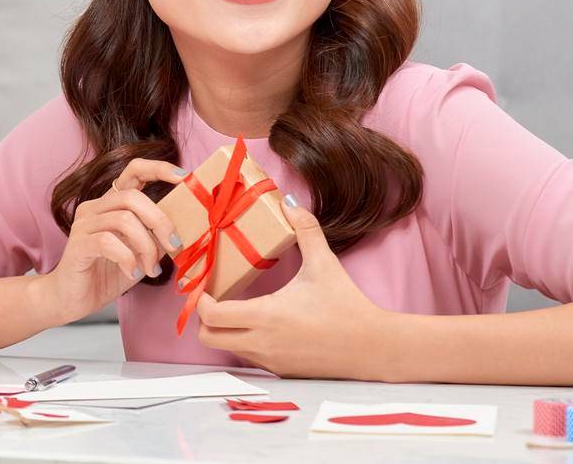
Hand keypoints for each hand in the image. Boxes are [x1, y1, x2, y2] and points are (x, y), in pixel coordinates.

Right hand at [37, 158, 186, 324]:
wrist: (73, 300)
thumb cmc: (108, 274)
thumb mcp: (142, 252)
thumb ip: (158, 236)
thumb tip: (188, 226)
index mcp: (112, 203)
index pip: (134, 170)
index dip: (159, 169)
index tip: (183, 177)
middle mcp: (96, 207)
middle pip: (133, 197)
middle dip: (160, 221)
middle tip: (175, 246)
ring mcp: (84, 224)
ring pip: (124, 220)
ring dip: (146, 246)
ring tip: (151, 269)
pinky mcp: (78, 245)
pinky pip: (108, 242)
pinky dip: (128, 258)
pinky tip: (132, 272)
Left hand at [195, 198, 390, 378]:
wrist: (372, 348)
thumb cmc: (347, 306)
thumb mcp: (323, 262)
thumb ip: (305, 228)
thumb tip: (288, 201)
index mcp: (265, 316)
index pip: (212, 315)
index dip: (200, 299)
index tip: (204, 284)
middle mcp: (261, 343)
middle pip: (208, 338)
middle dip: (204, 318)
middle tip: (214, 298)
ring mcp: (270, 361)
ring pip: (229, 348)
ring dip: (225, 330)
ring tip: (236, 307)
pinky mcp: (281, 371)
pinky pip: (250, 357)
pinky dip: (246, 342)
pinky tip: (262, 324)